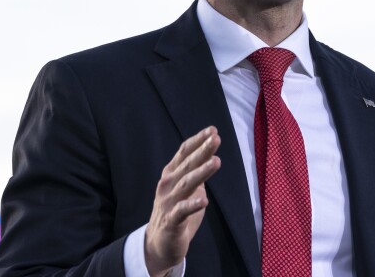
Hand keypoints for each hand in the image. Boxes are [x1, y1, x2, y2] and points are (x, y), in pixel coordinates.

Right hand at [144, 126, 220, 276]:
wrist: (158, 244)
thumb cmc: (176, 213)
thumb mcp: (186, 189)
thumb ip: (194, 173)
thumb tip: (210, 156)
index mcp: (171, 174)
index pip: (184, 153)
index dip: (198, 141)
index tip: (213, 130)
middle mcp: (167, 185)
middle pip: (187, 164)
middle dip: (202, 151)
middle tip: (216, 139)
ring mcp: (168, 202)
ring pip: (186, 184)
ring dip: (202, 172)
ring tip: (216, 162)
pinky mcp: (171, 221)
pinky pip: (182, 211)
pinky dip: (192, 205)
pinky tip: (204, 200)